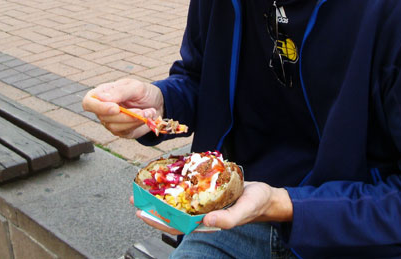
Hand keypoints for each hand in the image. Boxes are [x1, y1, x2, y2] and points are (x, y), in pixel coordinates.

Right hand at [82, 79, 163, 138]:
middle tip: (142, 111)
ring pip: (114, 127)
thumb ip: (120, 92)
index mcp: (102, 93)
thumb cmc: (142, 92)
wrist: (157, 103)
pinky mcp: (121, 131)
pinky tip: (146, 117)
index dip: (98, 107)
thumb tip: (101, 97)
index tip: (115, 108)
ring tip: (149, 112)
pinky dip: (137, 124)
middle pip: (103, 117)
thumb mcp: (135, 87)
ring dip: (133, 120)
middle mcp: (103, 109)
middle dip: (125, 115)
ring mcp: (111, 121)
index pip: (88, 102)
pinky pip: (124, 131)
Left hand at [133, 182, 292, 233]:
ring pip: (177, 201)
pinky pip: (188, 189)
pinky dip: (176, 183)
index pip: (177, 225)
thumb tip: (206, 222)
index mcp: (206, 223)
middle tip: (135, 197)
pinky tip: (167, 176)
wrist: (265, 195)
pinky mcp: (206, 191)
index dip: (158, 220)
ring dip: (161, 195)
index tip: (142, 213)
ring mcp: (203, 203)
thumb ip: (228, 219)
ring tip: (145, 186)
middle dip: (153, 207)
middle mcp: (201, 214)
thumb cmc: (256, 205)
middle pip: (172, 213)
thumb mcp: (244, 211)